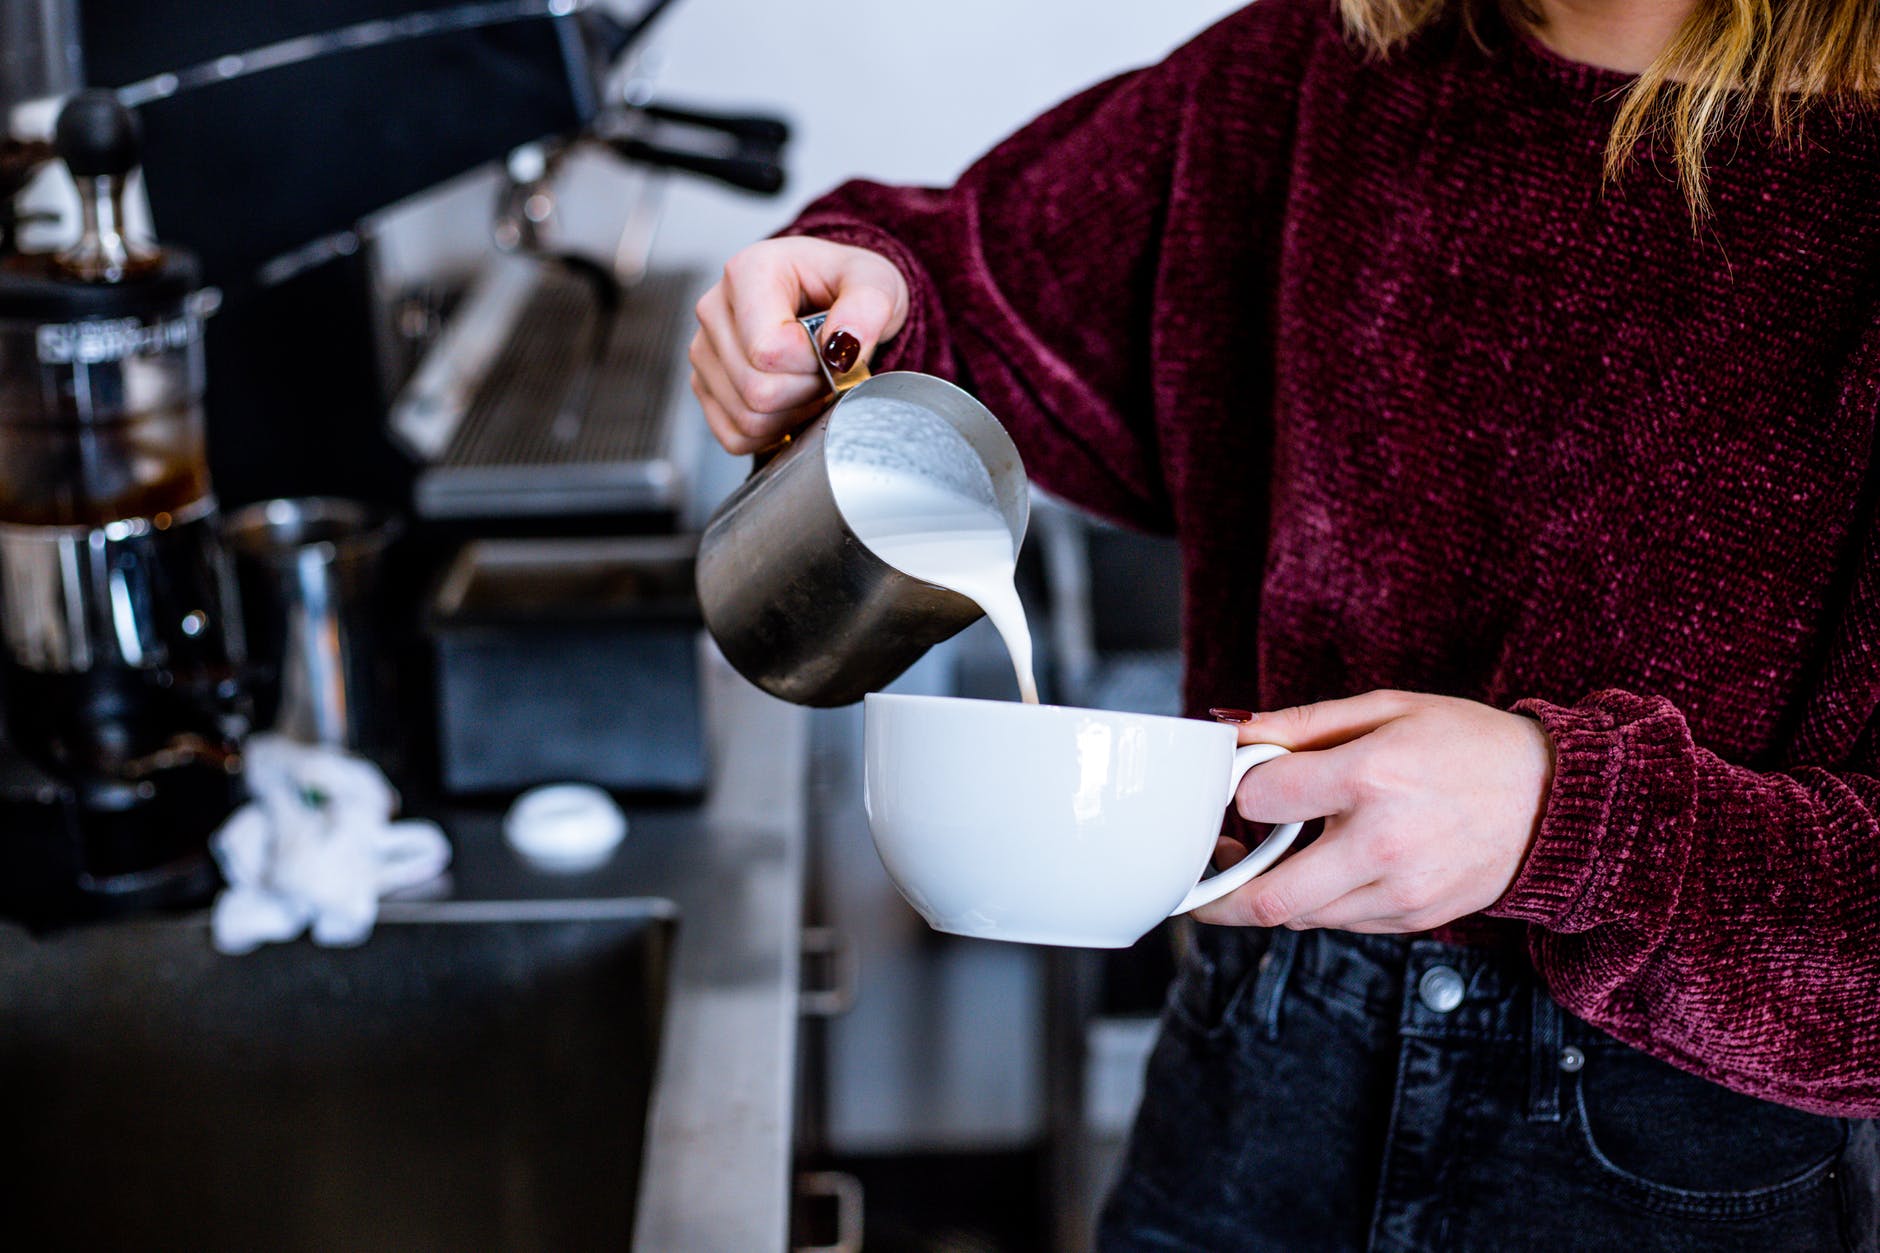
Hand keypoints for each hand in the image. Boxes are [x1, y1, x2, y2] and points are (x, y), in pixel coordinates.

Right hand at [690, 236, 910, 454]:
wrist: (830, 298)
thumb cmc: (845, 286)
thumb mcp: (874, 282)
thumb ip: (868, 307)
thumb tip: (843, 346)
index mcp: (747, 273)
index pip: (769, 350)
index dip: (814, 365)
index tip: (833, 350)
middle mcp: (713, 310)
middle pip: (756, 391)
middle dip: (807, 392)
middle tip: (827, 370)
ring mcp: (703, 351)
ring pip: (746, 419)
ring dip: (793, 414)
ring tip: (810, 381)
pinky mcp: (704, 387)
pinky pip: (735, 436)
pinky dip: (771, 431)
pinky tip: (791, 401)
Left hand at [1193, 690, 1554, 932]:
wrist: (1556, 801)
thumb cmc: (1468, 744)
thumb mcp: (1387, 707)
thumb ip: (1303, 723)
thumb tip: (1236, 735)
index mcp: (1372, 776)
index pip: (1263, 800)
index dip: (1241, 791)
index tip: (1240, 786)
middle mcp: (1382, 843)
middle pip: (1268, 896)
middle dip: (1217, 895)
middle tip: (1200, 880)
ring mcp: (1400, 891)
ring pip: (1300, 917)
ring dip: (1267, 897)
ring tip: (1259, 863)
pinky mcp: (1414, 919)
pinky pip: (1340, 924)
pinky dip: (1316, 904)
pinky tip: (1319, 871)